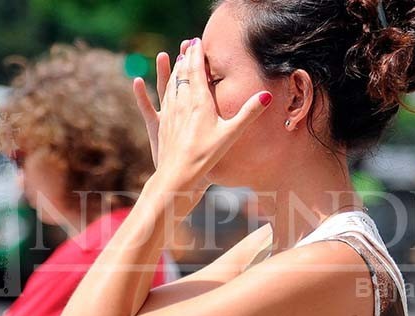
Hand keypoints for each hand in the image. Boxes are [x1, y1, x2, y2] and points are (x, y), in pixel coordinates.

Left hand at [133, 37, 272, 189]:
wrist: (179, 175)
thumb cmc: (207, 156)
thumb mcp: (231, 134)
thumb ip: (248, 113)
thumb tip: (266, 96)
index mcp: (199, 102)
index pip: (197, 71)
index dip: (197, 55)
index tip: (197, 41)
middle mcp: (182, 103)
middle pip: (183, 74)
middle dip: (186, 58)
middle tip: (188, 45)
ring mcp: (170, 113)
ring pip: (170, 85)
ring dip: (174, 69)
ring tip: (177, 59)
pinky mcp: (162, 124)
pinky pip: (158, 101)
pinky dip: (156, 89)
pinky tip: (147, 83)